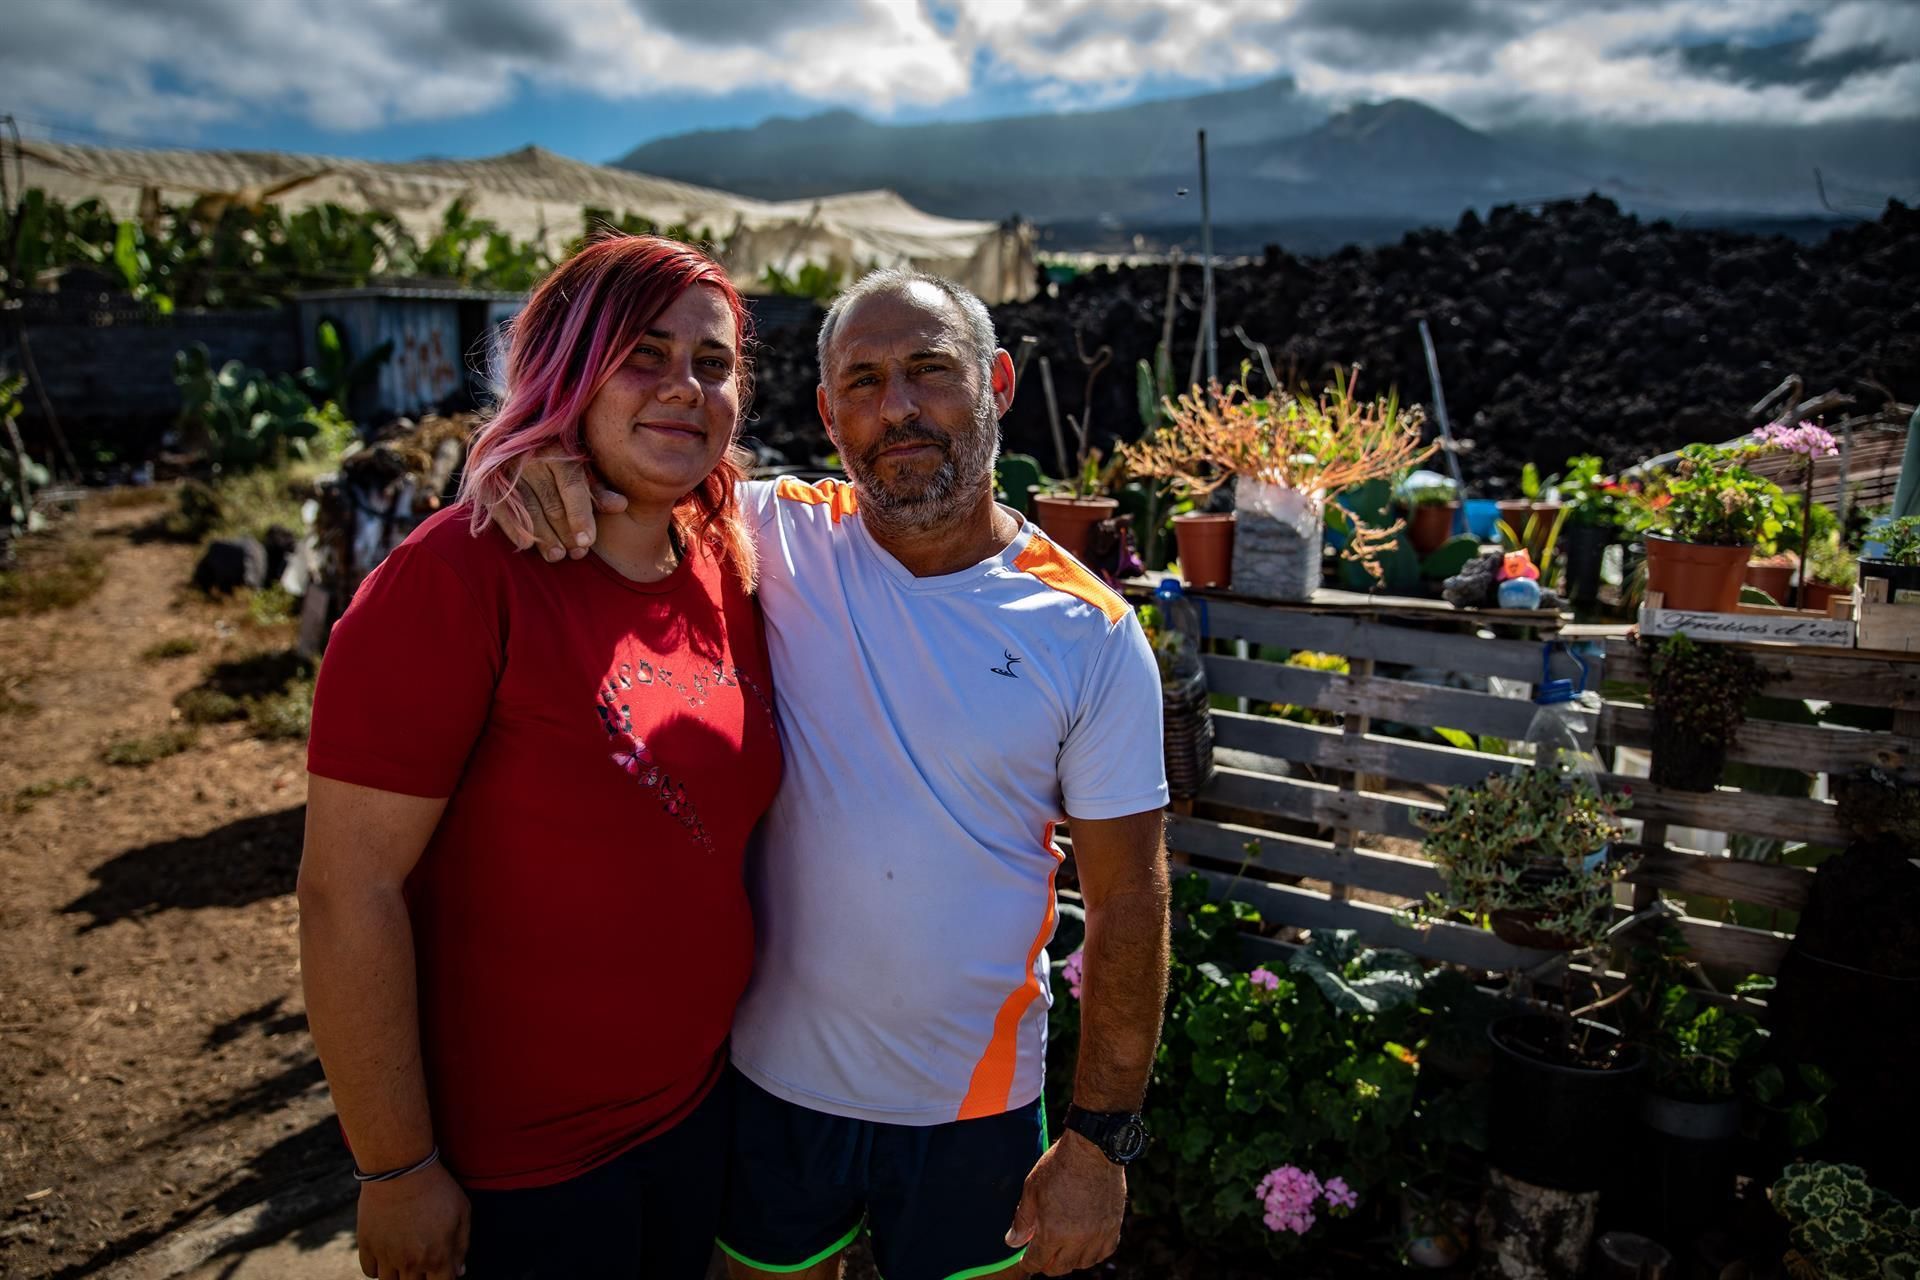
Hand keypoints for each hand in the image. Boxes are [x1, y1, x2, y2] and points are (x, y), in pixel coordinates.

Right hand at [356, 1162, 470, 1278]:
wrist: (400, 1169)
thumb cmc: (436, 1187)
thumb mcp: (462, 1212)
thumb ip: (462, 1245)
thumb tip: (459, 1272)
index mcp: (437, 1257)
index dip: (443, 1279)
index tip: (440, 1269)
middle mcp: (410, 1263)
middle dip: (421, 1276)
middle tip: (422, 1255)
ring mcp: (386, 1256)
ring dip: (399, 1275)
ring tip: (405, 1257)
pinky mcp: (367, 1245)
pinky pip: (370, 1272)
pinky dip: (378, 1268)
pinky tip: (388, 1253)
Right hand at [494, 452, 626, 560]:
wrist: (515, 434)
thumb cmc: (558, 456)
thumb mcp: (580, 467)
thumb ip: (597, 489)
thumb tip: (621, 506)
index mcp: (559, 449)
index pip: (572, 486)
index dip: (580, 516)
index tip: (587, 541)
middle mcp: (532, 457)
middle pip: (551, 503)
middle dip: (566, 532)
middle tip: (578, 554)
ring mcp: (508, 469)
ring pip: (529, 510)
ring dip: (543, 537)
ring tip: (557, 556)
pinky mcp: (489, 480)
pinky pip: (501, 509)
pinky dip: (513, 528)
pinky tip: (526, 546)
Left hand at [1005, 1131, 1124, 1276]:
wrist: (1093, 1149)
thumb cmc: (1059, 1165)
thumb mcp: (1032, 1189)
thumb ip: (1022, 1220)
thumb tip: (1013, 1242)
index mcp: (1053, 1231)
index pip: (1037, 1262)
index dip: (1029, 1263)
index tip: (1027, 1259)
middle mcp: (1076, 1239)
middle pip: (1059, 1268)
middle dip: (1047, 1263)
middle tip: (1044, 1252)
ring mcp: (1097, 1234)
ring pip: (1083, 1263)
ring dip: (1070, 1259)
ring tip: (1064, 1247)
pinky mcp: (1113, 1227)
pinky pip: (1103, 1253)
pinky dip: (1093, 1252)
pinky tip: (1085, 1243)